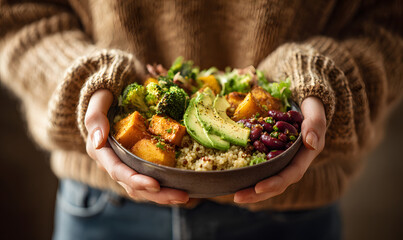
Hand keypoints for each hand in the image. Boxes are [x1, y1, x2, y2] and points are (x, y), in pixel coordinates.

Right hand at [85, 89, 188, 204]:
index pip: (118, 171)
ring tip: (185, 196)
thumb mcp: (98, 100)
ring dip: (164, 196)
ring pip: (143, 189)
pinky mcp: (139, 163)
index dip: (136, 180)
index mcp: (101, 152)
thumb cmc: (105, 95)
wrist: (113, 93)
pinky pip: (151, 180)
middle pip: (134, 186)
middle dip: (158, 195)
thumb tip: (98, 141)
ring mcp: (127, 165)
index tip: (156, 185)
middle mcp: (113, 163)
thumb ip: (96, 118)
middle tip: (182, 196)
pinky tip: (182, 188)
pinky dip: (165, 187)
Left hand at [234, 97, 325, 202]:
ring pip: (268, 180)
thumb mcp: (315, 113)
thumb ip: (315, 125)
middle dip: (258, 193)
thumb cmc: (312, 107)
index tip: (258, 187)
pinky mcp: (271, 156)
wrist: (306, 104)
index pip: (291, 173)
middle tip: (237, 197)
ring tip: (234, 195)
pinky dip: (249, 176)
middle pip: (277, 184)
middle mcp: (293, 162)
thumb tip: (310, 142)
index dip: (275, 182)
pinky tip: (234, 179)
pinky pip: (261, 169)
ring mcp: (282, 160)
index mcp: (305, 155)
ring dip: (251, 190)